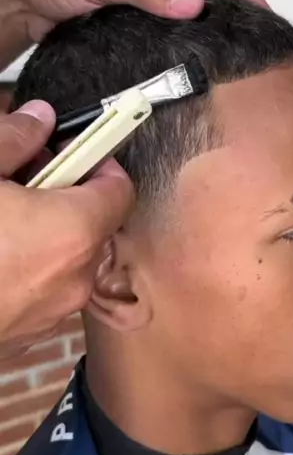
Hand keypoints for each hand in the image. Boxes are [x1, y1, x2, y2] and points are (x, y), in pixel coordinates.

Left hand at [0, 0, 266, 62]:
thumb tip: (196, 5)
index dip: (253, 2)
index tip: (274, 35)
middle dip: (240, 25)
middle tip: (260, 62)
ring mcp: (156, 1)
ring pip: (197, 21)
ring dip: (215, 41)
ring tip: (236, 73)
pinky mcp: (142, 24)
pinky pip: (176, 37)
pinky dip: (189, 51)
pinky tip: (197, 73)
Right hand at [0, 101, 133, 355]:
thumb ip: (13, 140)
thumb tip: (38, 120)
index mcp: (72, 232)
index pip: (119, 189)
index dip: (97, 163)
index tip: (71, 150)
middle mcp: (73, 278)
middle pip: (90, 223)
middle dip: (61, 195)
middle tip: (20, 179)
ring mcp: (50, 314)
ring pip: (62, 258)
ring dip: (40, 234)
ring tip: (0, 219)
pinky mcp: (25, 334)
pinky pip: (39, 288)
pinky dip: (23, 268)